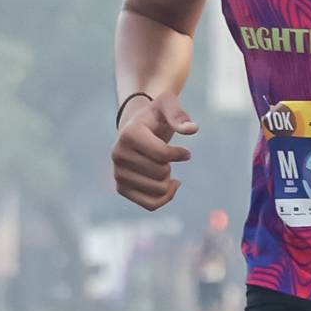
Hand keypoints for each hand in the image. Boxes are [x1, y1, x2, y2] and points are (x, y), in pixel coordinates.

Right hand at [112, 92, 196, 211]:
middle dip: (170, 166)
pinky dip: (165, 198)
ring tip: (163, 168)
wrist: (136, 129)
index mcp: (129, 134)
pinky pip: (150, 204)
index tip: (186, 152)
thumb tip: (192, 129)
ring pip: (158, 190)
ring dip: (167, 180)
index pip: (162, 155)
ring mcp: (117, 173)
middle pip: (161, 173)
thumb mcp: (167, 105)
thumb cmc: (155, 116)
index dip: (179, 154)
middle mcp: (118, 155)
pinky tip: (169, 186)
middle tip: (166, 157)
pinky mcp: (121, 188)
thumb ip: (179, 115)